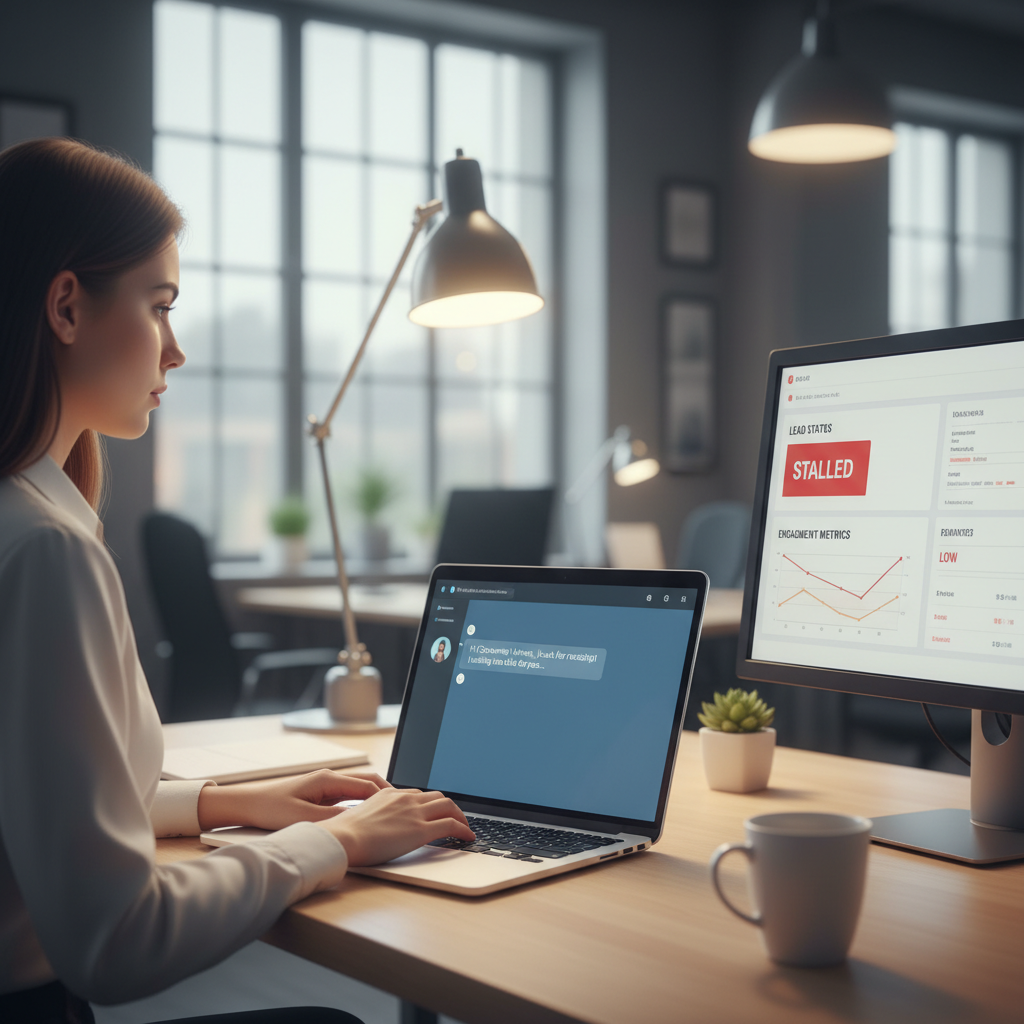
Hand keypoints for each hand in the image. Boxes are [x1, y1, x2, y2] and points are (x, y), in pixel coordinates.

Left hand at [197, 770, 391, 831]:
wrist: (246, 803)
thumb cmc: (271, 809)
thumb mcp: (304, 818)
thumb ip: (333, 819)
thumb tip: (360, 822)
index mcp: (328, 780)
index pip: (368, 786)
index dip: (388, 797)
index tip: (404, 807)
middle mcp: (329, 778)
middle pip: (368, 782)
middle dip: (387, 793)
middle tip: (404, 807)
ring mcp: (324, 785)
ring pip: (358, 788)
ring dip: (375, 798)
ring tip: (391, 812)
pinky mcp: (318, 793)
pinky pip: (347, 795)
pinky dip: (361, 802)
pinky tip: (365, 816)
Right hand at [315, 787, 474, 865]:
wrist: (343, 839)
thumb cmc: (344, 835)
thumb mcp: (360, 818)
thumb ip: (373, 818)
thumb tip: (373, 829)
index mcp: (389, 794)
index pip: (417, 794)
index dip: (429, 804)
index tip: (434, 812)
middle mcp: (404, 798)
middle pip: (437, 796)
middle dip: (449, 807)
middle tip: (455, 818)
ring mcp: (414, 812)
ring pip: (448, 806)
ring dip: (460, 816)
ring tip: (464, 827)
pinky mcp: (421, 830)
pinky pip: (451, 825)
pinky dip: (463, 830)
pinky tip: (468, 837)